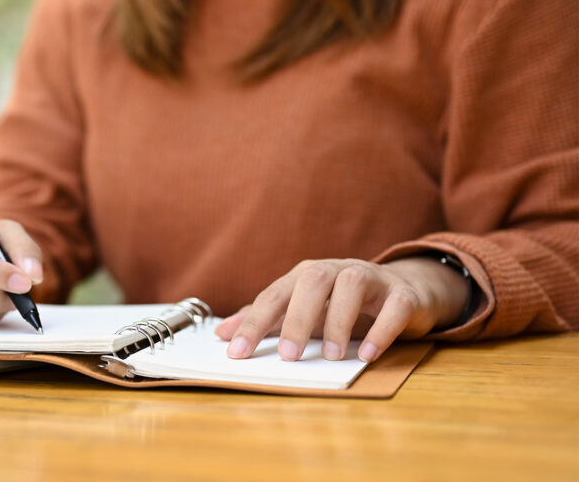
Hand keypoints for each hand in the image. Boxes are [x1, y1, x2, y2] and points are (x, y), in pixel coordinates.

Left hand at [214, 257, 469, 362]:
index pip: (275, 295)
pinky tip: (367, 354)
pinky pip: (394, 305)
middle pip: (312, 282)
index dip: (254, 323)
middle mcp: (337, 270)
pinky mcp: (403, 294)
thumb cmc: (342, 303)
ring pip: (353, 286)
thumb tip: (221, 334)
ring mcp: (372, 278)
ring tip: (331, 356)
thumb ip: (265, 320)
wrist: (405, 290)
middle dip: (297, 318)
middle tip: (288, 355)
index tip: (237, 353)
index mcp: (306, 275)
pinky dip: (382, 329)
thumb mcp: (301, 310)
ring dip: (339, 320)